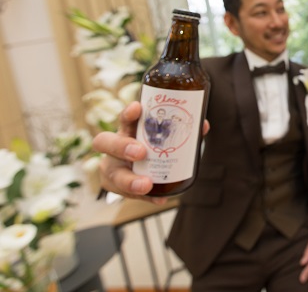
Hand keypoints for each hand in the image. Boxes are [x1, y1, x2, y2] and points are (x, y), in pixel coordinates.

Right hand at [92, 101, 209, 204]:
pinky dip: (146, 198)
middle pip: (105, 142)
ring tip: (146, 184)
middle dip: (122, 146)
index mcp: (127, 130)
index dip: (128, 113)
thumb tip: (203, 125)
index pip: (123, 118)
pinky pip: (127, 195)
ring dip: (129, 180)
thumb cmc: (151, 146)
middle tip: (141, 152)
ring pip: (112, 174)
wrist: (138, 169)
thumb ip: (181, 131)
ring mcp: (112, 168)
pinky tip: (159, 199)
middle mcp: (114, 148)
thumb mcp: (162, 138)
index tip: (138, 108)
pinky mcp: (116, 187)